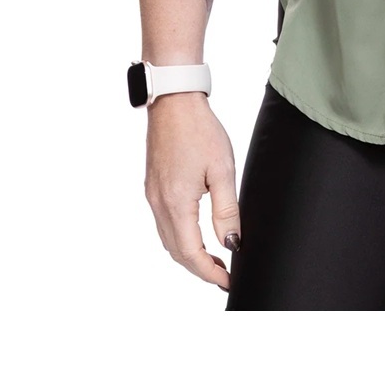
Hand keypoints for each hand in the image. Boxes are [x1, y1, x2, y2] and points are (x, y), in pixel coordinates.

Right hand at [142, 94, 240, 290]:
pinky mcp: (153, 188)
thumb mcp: (222, 171)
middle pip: (177, 252)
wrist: (174, 102)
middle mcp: (158, 203)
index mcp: (176, 202)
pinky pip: (164, 224)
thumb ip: (226, 211)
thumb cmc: (200, 130)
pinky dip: (181, 238)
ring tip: (216, 260)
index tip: (228, 282)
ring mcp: (152, 196)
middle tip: (225, 276)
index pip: (191, 253)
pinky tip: (198, 236)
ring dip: (190, 256)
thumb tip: (231, 243)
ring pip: (169, 240)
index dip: (209, 273)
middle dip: (200, 269)